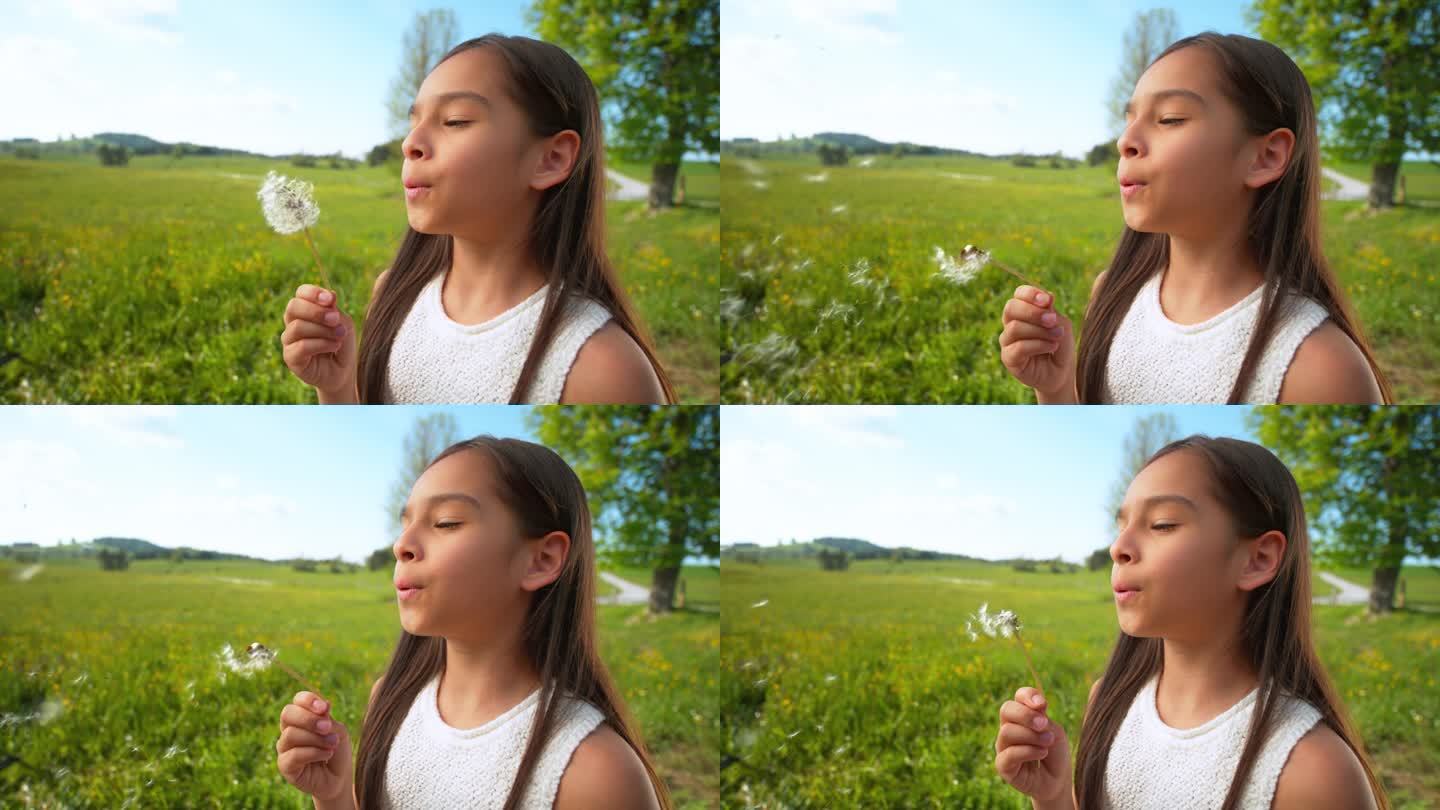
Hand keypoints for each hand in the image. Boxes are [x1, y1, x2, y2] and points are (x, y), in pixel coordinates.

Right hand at [276, 691, 352, 801]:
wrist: (338, 777)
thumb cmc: (336, 751)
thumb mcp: (338, 731)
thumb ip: (328, 720)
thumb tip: (324, 706)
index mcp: (302, 717)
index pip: (297, 700)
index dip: (309, 700)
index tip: (325, 708)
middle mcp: (289, 730)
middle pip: (287, 714)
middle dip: (309, 719)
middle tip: (327, 727)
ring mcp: (284, 748)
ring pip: (291, 734)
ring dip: (316, 738)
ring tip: (333, 744)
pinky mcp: (284, 765)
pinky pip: (294, 755)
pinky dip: (314, 753)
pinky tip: (327, 755)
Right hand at [282, 285, 356, 399]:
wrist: (342, 371)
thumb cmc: (341, 343)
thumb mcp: (344, 324)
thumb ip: (335, 311)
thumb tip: (331, 295)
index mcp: (304, 310)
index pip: (300, 293)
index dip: (313, 293)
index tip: (330, 299)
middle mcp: (292, 322)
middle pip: (293, 306)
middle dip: (316, 311)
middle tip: (335, 319)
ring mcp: (289, 340)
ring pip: (298, 327)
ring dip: (323, 330)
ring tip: (340, 335)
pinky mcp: (290, 357)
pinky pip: (302, 346)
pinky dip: (322, 344)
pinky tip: (335, 345)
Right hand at [995, 687, 1071, 802]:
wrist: (1058, 780)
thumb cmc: (1055, 754)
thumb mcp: (1054, 732)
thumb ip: (1043, 719)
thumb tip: (1036, 708)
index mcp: (1021, 716)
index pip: (1019, 696)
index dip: (1028, 695)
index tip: (1043, 704)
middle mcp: (1008, 728)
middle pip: (1006, 709)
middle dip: (1026, 715)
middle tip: (1044, 725)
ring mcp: (1003, 746)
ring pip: (1007, 731)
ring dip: (1031, 735)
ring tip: (1047, 743)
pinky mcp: (1003, 765)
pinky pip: (1009, 753)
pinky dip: (1028, 751)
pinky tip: (1042, 753)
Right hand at [999, 286, 1075, 401]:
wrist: (1061, 373)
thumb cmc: (1060, 347)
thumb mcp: (1062, 326)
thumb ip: (1053, 313)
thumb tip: (1048, 298)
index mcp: (1023, 312)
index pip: (1019, 294)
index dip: (1030, 293)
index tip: (1048, 301)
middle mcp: (1011, 324)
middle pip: (1010, 308)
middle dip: (1033, 312)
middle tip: (1052, 320)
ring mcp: (1007, 342)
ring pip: (1015, 328)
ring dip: (1040, 331)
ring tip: (1057, 336)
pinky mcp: (1008, 358)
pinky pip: (1019, 347)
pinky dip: (1039, 345)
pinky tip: (1052, 347)